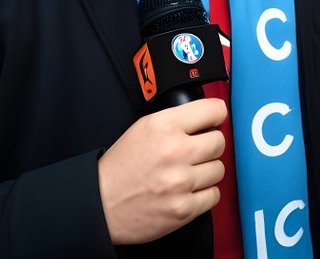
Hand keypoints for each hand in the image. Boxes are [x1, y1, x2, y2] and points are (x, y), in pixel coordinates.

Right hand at [97, 99, 226, 244]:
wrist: (99, 203)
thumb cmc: (121, 167)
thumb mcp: (144, 128)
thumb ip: (178, 120)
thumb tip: (211, 117)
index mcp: (163, 126)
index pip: (214, 110)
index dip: (216, 116)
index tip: (215, 121)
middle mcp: (174, 151)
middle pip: (219, 142)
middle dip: (209, 147)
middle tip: (195, 153)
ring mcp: (180, 182)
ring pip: (219, 169)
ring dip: (206, 172)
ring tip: (187, 174)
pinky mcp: (183, 209)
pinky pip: (214, 195)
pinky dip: (204, 194)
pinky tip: (187, 191)